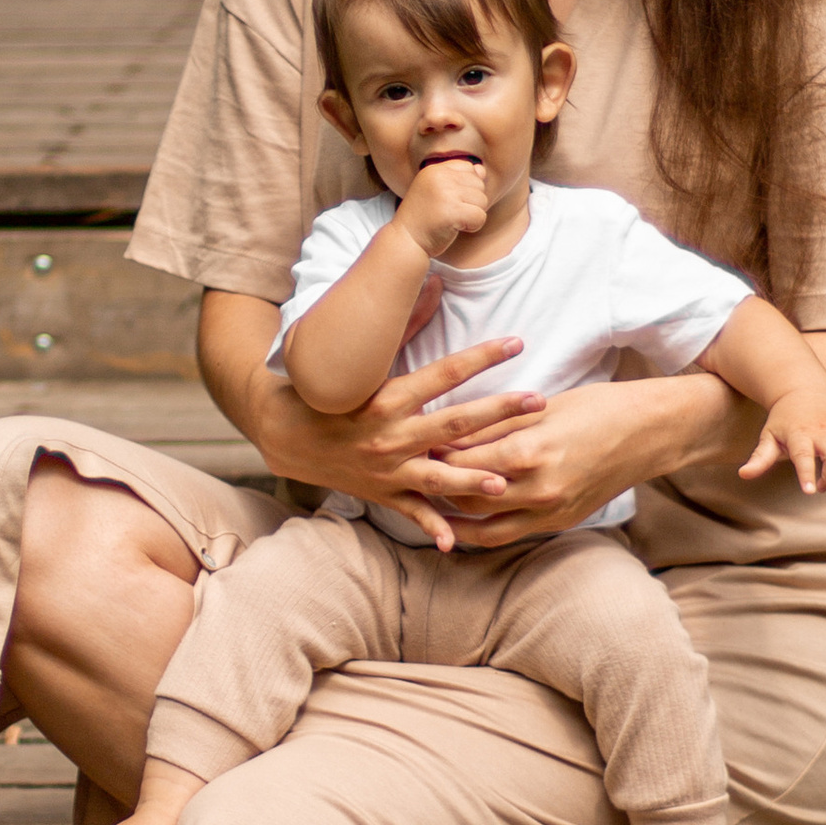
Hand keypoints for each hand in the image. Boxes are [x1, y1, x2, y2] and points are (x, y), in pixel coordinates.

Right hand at [256, 334, 544, 552]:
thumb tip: (435, 282)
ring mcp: (387, 469)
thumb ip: (405, 324)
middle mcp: (390, 435)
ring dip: (472, 480)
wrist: (286, 434)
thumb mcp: (364, 359)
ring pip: (438, 476)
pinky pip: (411, 513)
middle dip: (499, 412)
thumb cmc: (329, 391)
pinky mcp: (383, 494)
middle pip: (454, 424)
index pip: (444, 373)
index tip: (517, 343)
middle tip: (539, 401)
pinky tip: (456, 541)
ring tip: (505, 481)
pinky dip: (432, 528)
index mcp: (387, 397)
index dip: (482, 357)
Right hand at [396, 156, 488, 257]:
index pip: (468, 167)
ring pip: (482, 200)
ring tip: (451, 220)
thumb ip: (459, 178)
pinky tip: (455, 228)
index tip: (449, 200)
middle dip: (470, 202)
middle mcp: (439, 177)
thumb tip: (481, 170)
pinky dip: (473, 226)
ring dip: (472, 214)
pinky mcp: (452, 212)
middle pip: (479, 184)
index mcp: (434, 170)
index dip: (466, 186)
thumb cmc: (424, 218)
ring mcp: (445, 194)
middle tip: (449, 212)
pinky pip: (480, 216)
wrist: (406, 241)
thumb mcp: (437, 191)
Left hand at [432, 377, 695, 550]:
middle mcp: (537, 489)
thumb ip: (495, 425)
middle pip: (466, 497)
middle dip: (437, 485)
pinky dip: (480, 531)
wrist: (650, 433)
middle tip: (416, 471)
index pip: (463, 461)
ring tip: (429, 498)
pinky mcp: (560, 522)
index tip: (418, 442)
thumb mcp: (541, 406)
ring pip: (482, 524)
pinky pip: (508, 535)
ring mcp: (550, 511)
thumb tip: (450, 434)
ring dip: (453, 514)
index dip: (435, 453)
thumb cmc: (597, 407)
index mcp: (529, 451)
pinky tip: (461, 522)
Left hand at [739, 388, 825, 506]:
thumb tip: (743, 475)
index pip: (804, 454)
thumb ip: (760, 457)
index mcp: (800, 433)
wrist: (804, 391)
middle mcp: (825, 432)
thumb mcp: (769, 436)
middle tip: (820, 490)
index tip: (809, 492)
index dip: (807, 472)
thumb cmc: (783, 420)